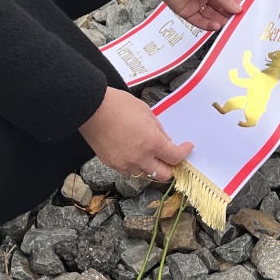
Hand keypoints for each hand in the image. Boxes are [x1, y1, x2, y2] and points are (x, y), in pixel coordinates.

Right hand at [79, 87, 193, 182]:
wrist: (92, 108)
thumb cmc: (119, 105)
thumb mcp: (146, 112)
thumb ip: (158, 129)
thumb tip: (165, 140)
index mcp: (152, 142)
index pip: (175, 157)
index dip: (184, 152)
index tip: (187, 147)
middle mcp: (140, 158)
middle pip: (163, 175)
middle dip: (170, 167)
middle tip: (170, 157)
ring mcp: (125, 164)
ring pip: (146, 175)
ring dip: (152, 167)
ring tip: (152, 156)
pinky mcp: (112, 164)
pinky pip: (129, 172)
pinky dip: (136, 166)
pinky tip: (135, 155)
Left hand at [142, 0, 242, 30]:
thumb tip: (237, 8)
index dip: (234, 4)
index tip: (242, 11)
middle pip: (219, 8)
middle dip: (228, 14)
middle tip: (237, 21)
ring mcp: (195, 4)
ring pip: (210, 16)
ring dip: (219, 21)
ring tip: (228, 25)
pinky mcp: (186, 12)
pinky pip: (199, 21)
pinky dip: (208, 25)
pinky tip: (216, 26)